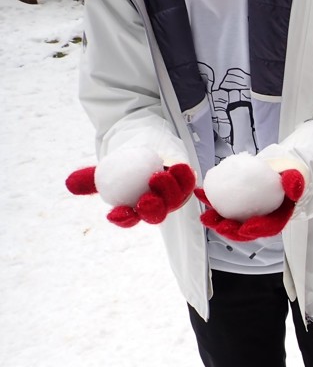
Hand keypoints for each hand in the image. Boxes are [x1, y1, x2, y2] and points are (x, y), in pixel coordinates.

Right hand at [65, 147, 195, 226]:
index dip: (123, 219)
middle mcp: (157, 206)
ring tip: (158, 176)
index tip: (115, 213)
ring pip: (174, 199)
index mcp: (135, 209)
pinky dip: (185, 176)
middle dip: (151, 210)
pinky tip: (179, 168)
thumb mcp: (107, 169)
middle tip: (145, 200)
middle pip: (155, 214)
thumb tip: (70, 184)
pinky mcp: (188, 185)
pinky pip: (188, 183)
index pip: (128, 219)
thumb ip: (90, 178)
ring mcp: (175, 197)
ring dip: (168, 190)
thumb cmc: (127, 165)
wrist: (148, 147)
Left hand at [194, 154, 304, 241]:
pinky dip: (210, 199)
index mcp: (277, 216)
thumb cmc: (289, 173)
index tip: (246, 228)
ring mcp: (246, 211)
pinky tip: (200, 192)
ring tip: (205, 216)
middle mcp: (261, 218)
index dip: (257, 231)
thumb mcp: (296, 175)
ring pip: (230, 220)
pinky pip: (222, 202)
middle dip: (231, 231)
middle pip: (246, 230)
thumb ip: (296, 182)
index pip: (269, 228)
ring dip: (216, 220)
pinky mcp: (236, 202)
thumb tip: (293, 188)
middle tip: (220, 225)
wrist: (280, 167)